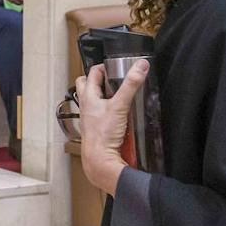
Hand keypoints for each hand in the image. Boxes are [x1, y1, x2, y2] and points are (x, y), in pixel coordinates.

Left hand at [75, 59, 147, 194]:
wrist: (99, 159)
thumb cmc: (103, 135)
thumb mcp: (120, 105)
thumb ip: (131, 85)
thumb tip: (140, 66)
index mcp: (88, 96)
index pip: (92, 73)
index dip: (103, 67)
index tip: (114, 66)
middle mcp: (86, 106)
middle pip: (86, 86)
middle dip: (97, 80)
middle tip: (111, 79)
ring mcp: (89, 118)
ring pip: (92, 101)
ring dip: (101, 96)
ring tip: (116, 95)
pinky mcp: (96, 129)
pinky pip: (99, 116)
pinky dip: (107, 112)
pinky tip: (118, 115)